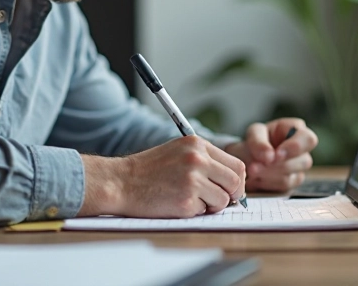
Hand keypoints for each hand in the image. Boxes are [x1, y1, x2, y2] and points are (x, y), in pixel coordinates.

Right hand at [78, 136, 245, 217]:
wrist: (121, 182)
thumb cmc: (148, 170)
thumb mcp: (178, 152)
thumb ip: (205, 160)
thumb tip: (234, 181)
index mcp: (197, 144)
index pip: (236, 164)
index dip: (236, 180)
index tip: (230, 189)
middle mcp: (197, 159)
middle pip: (235, 182)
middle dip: (231, 195)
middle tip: (217, 200)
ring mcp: (192, 179)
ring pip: (223, 200)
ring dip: (211, 205)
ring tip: (190, 199)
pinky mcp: (186, 200)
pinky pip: (205, 211)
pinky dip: (194, 212)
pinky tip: (176, 203)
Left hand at [225, 118, 317, 191]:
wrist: (248, 158)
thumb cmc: (257, 141)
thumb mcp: (254, 133)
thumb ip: (258, 142)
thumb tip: (268, 156)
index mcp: (298, 131)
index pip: (308, 139)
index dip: (295, 147)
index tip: (276, 155)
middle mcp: (303, 152)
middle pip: (303, 162)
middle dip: (276, 166)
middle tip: (254, 166)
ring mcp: (299, 170)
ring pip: (291, 178)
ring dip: (267, 175)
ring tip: (251, 170)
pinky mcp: (292, 185)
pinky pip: (282, 188)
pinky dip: (266, 184)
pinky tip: (255, 178)